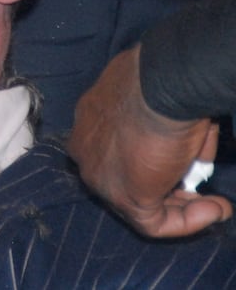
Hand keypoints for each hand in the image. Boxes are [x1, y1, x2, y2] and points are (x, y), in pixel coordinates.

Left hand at [67, 45, 232, 236]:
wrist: (162, 85)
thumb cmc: (159, 81)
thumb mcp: (157, 98)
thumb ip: (164, 127)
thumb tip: (191, 151)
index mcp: (90, 114)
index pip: (117, 146)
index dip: (152, 158)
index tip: (182, 161)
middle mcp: (86, 145)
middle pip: (126, 176)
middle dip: (166, 187)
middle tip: (198, 191)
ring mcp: (100, 173)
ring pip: (140, 202)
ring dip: (182, 207)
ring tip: (216, 206)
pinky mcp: (123, 196)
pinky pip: (154, 221)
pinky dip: (186, 220)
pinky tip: (214, 209)